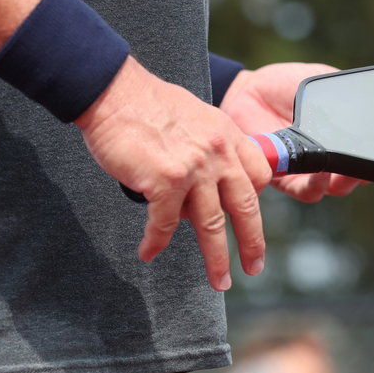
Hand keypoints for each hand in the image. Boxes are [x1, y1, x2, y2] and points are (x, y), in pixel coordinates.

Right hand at [75, 57, 271, 290]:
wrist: (114, 91)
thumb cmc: (150, 104)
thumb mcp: (199, 117)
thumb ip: (213, 148)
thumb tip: (211, 182)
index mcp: (229, 137)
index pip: (259, 176)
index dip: (255, 200)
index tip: (248, 219)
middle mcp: (219, 154)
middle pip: (245, 208)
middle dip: (252, 244)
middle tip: (254, 267)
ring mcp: (194, 169)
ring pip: (211, 225)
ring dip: (215, 259)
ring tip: (219, 281)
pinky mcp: (165, 180)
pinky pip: (164, 223)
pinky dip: (155, 242)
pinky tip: (148, 253)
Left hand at [220, 62, 365, 202]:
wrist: (249, 91)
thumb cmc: (286, 87)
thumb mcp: (321, 84)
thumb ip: (343, 96)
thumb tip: (366, 107)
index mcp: (340, 138)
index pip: (365, 155)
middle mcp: (327, 159)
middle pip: (355, 177)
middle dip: (365, 171)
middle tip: (369, 160)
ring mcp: (308, 171)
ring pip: (335, 189)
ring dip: (346, 182)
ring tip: (349, 168)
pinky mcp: (285, 178)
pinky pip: (307, 191)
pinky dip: (318, 185)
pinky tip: (321, 169)